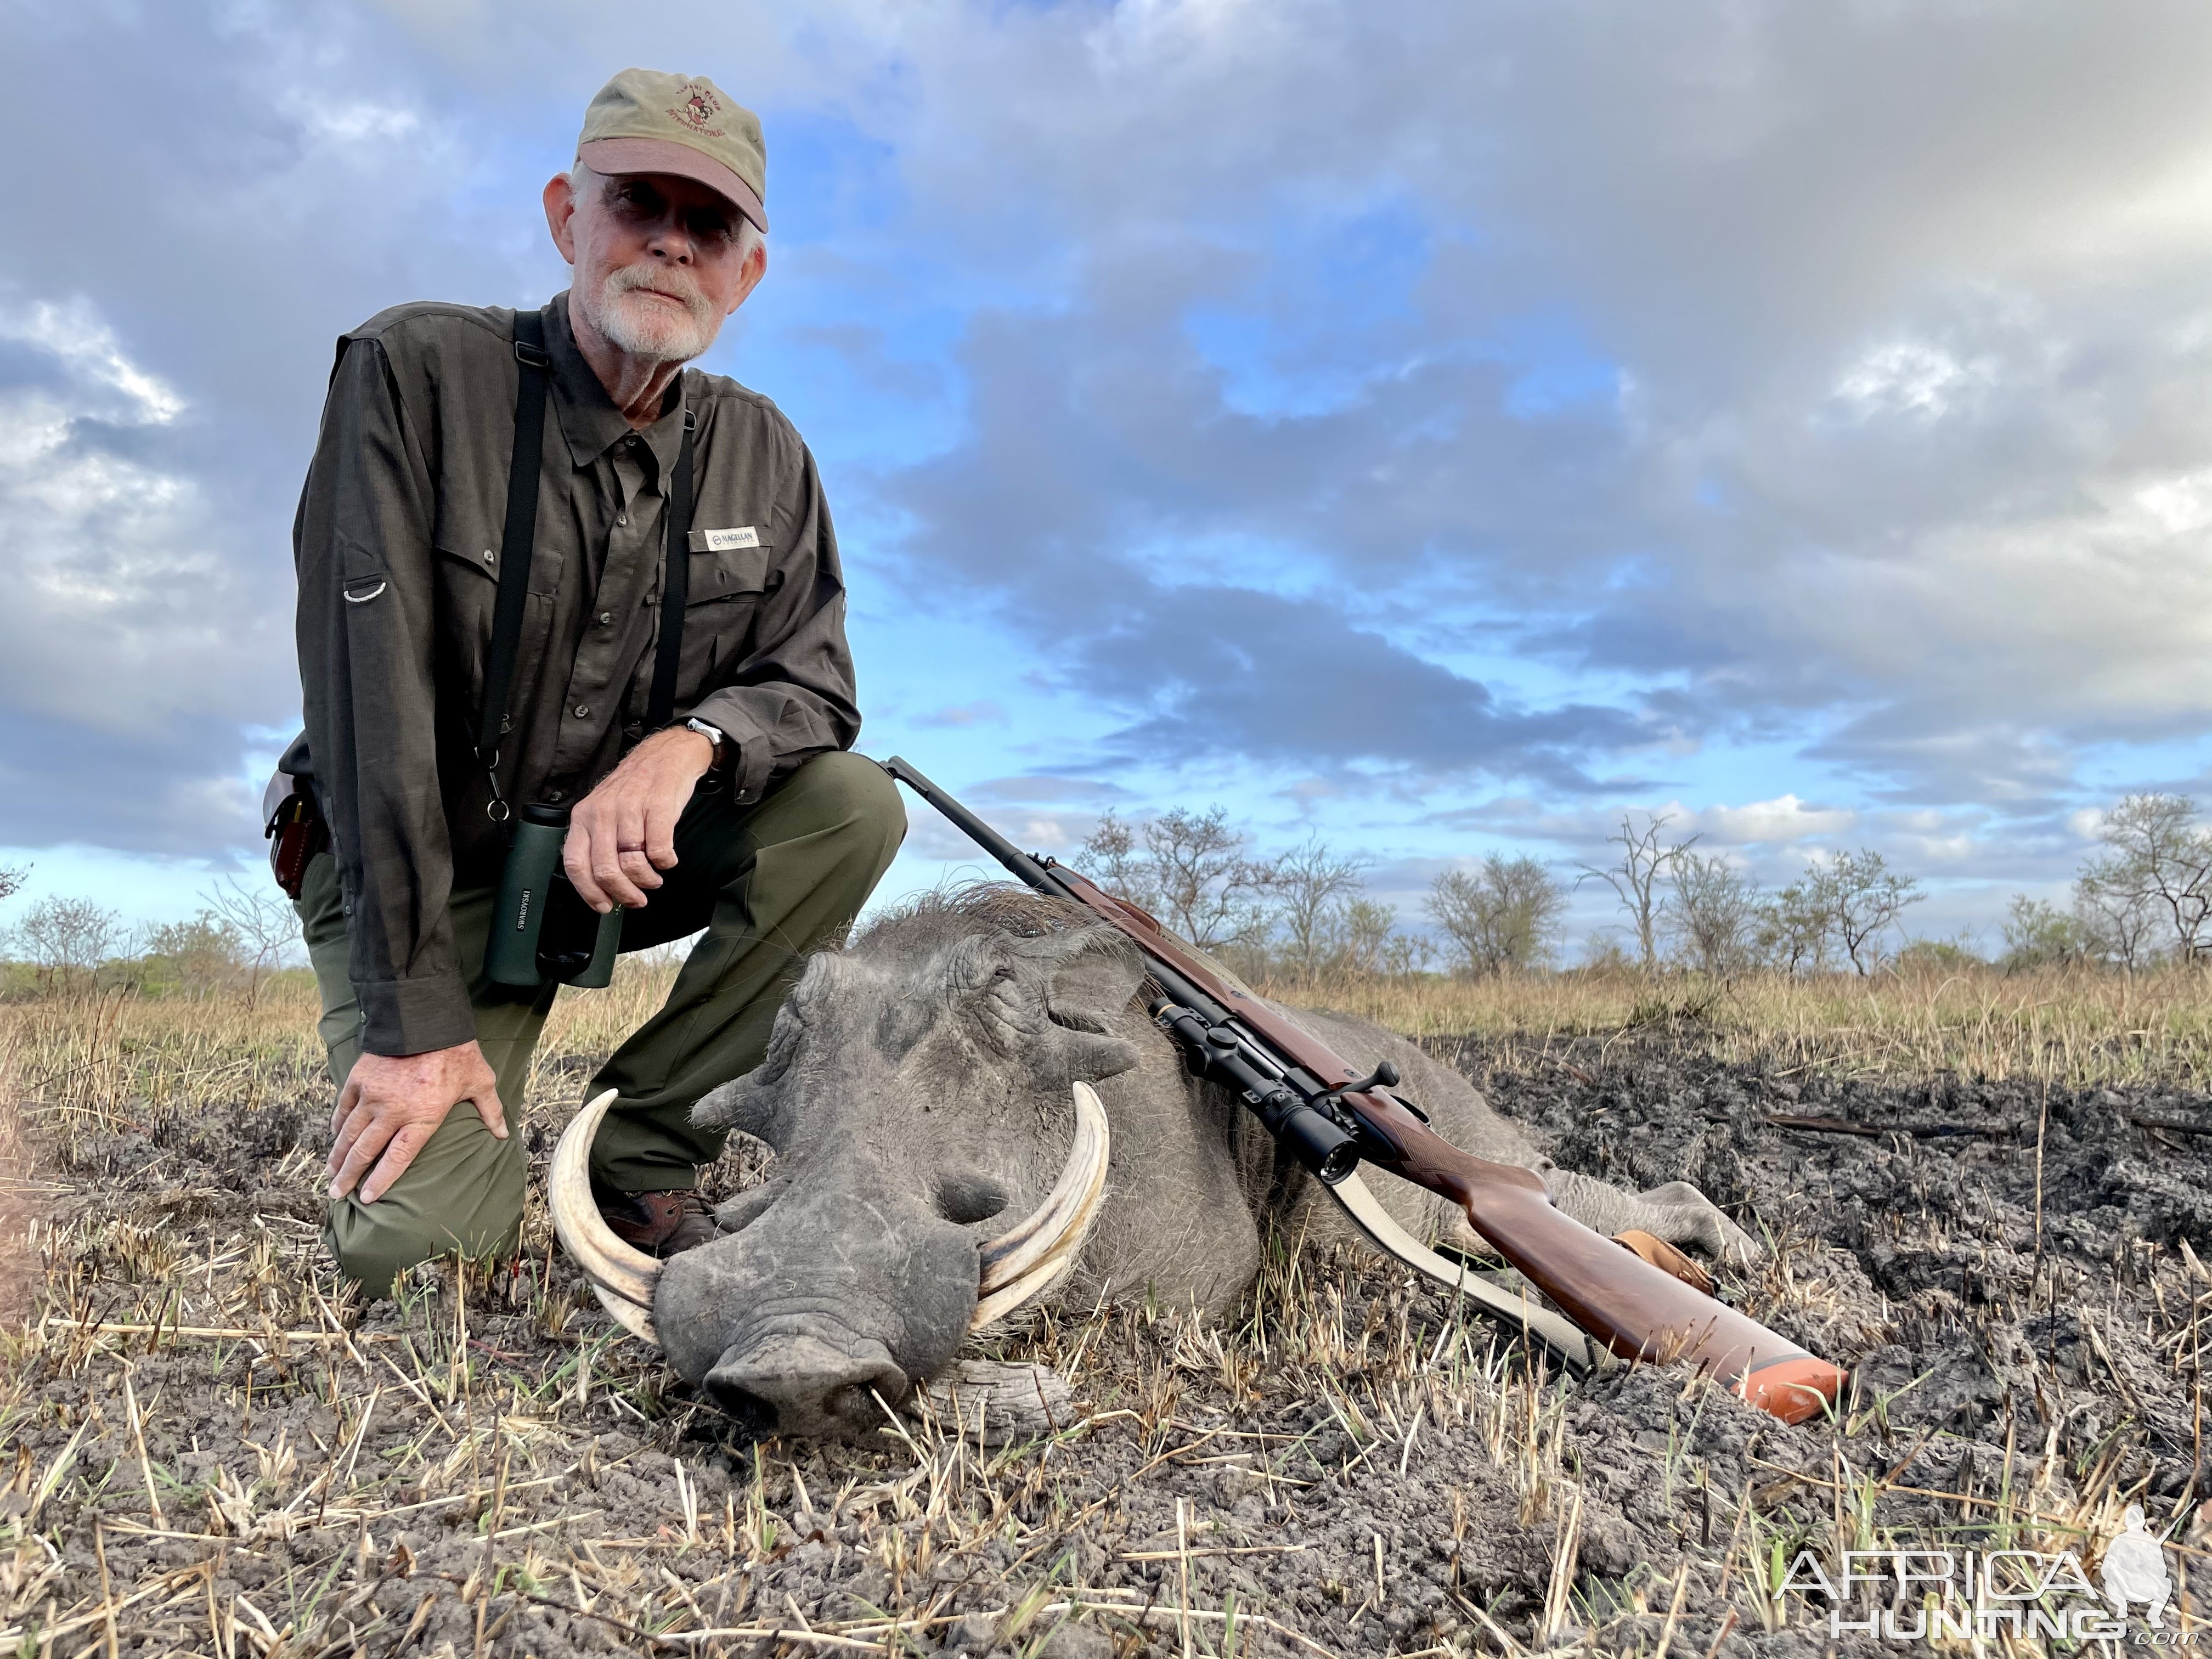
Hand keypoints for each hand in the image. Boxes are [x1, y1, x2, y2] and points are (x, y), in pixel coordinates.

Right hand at [330, 1042, 505, 1203]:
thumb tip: (502, 1134)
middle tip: (337, 1193)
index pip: (398, 1158)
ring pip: (349, 1133)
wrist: (428, 1019)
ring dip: (337, 1155)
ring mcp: (373, 1095)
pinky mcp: (360, 1079)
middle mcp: (393, 1111)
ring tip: (330, 1173)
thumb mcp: (480, 1082)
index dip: (381, 1179)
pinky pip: (343, 1108)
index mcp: (422, 1116)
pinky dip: (337, 1124)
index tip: (367, 1198)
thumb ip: (489, 1111)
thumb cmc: (458, 1053)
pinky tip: (333, 1138)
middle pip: (365, 1151)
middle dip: (349, 1175)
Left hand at [565, 726, 715, 911]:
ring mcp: (629, 808)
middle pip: (605, 870)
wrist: (664, 755)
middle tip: (637, 899)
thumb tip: (603, 887)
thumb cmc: (635, 789)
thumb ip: (599, 844)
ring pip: (632, 863)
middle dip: (623, 893)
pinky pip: (659, 850)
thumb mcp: (604, 811)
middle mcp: (602, 812)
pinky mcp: (658, 806)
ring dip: (647, 880)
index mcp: (583, 816)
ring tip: (654, 879)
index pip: (575, 863)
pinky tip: (667, 860)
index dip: (588, 892)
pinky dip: (665, 863)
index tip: (604, 905)